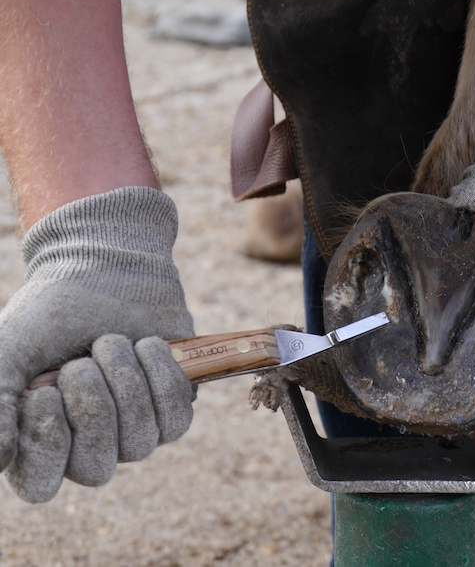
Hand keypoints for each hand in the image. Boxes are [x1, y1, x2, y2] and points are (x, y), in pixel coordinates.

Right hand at [0, 187, 195, 502]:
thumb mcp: (9, 354)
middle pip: (97, 468)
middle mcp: (88, 444)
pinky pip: (176, 418)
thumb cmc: (50, 316)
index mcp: (39, 440)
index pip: (41, 484)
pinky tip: (146, 344)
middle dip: (92, 407)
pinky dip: (161, 376)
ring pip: (140, 442)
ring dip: (125, 383)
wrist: (106, 272)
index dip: (47, 444)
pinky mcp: (172, 407)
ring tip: (112, 342)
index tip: (43, 395)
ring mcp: (133, 430)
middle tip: (81, 363)